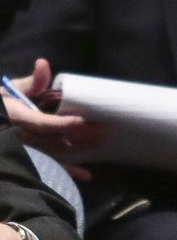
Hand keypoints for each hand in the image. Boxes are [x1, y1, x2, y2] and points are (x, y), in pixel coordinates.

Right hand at [2, 59, 102, 177]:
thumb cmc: (2, 104)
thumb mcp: (11, 90)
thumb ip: (31, 81)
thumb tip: (43, 63)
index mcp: (18, 119)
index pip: (42, 124)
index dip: (62, 124)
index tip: (82, 121)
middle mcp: (23, 138)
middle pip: (55, 139)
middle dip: (80, 135)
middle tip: (103, 129)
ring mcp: (28, 150)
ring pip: (57, 152)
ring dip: (80, 149)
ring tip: (101, 142)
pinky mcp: (33, 158)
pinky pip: (52, 166)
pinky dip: (70, 171)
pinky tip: (87, 175)